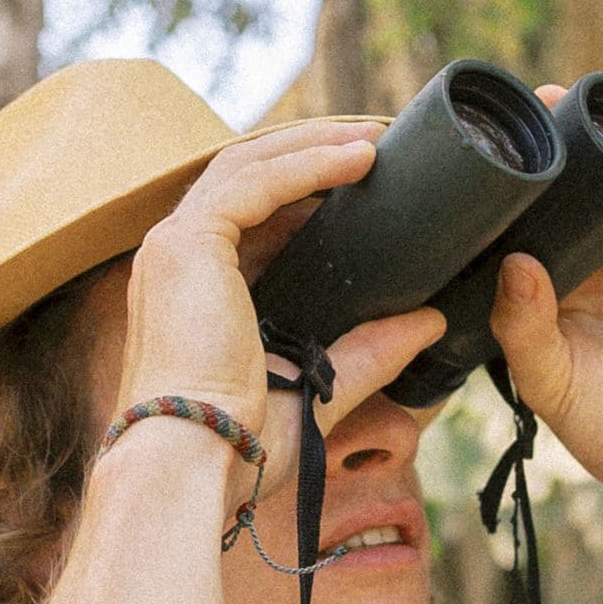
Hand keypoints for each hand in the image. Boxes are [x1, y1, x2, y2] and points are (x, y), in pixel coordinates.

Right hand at [118, 119, 444, 492]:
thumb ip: (370, 351)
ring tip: (375, 139)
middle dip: (312, 154)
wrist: (195, 464)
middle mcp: (176, 262)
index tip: (363, 187)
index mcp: (195, 295)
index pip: (250, 220)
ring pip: (249, 166)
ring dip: (315, 146)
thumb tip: (429, 322)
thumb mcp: (319, 387)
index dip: (306, 194)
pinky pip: (257, 182)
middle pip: (247, 178)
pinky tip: (360, 158)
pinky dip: (309, 164)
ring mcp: (174, 248)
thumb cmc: (239, 445)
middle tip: (377, 146)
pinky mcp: (187, 244)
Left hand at [488, 86, 602, 512]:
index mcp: (550, 292)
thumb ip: (523, 327)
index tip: (467, 160)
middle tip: (511, 115)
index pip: (520, 230)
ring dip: (588, 146)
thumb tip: (515, 261)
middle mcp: (595, 265)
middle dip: (542, 154)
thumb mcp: (547, 379)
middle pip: (563, 195)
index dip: (499, 198)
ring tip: (556, 106)